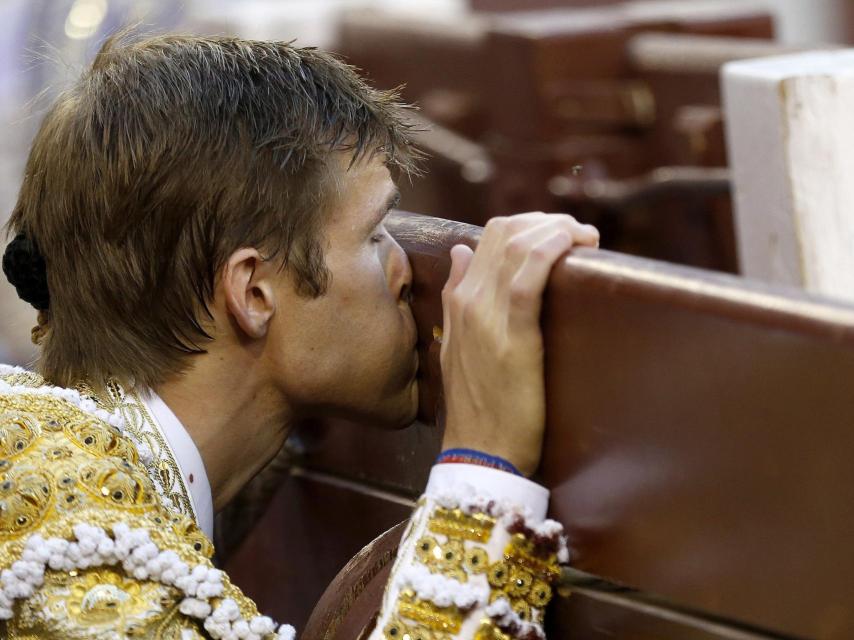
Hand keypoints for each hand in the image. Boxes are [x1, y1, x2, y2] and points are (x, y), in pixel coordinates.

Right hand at [439, 213, 598, 475]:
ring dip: (558, 228)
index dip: (530, 224)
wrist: (480, 452)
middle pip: (506, 231)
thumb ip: (457, 296)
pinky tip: (577, 245)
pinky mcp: (514, 335)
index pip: (489, 236)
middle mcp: (468, 300)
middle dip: (548, 221)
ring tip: (586, 238)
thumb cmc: (478, 405)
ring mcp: (486, 316)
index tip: (561, 235)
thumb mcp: (457, 346)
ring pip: (519, 244)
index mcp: (458, 301)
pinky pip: (529, 275)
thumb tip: (462, 251)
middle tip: (580, 235)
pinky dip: (553, 248)